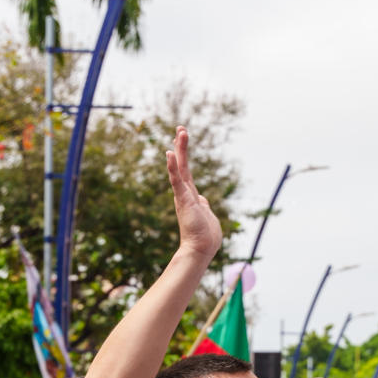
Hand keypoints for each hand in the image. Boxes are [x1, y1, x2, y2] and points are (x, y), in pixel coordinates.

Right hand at [165, 126, 222, 260]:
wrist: (201, 249)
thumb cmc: (206, 237)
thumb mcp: (207, 215)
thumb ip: (204, 206)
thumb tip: (203, 201)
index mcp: (192, 196)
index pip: (187, 172)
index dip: (184, 157)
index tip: (181, 141)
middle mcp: (186, 193)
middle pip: (183, 165)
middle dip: (182, 146)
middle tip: (181, 128)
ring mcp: (184, 196)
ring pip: (181, 168)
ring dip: (181, 149)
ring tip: (181, 131)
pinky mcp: (183, 200)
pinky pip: (177, 180)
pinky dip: (173, 167)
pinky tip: (170, 153)